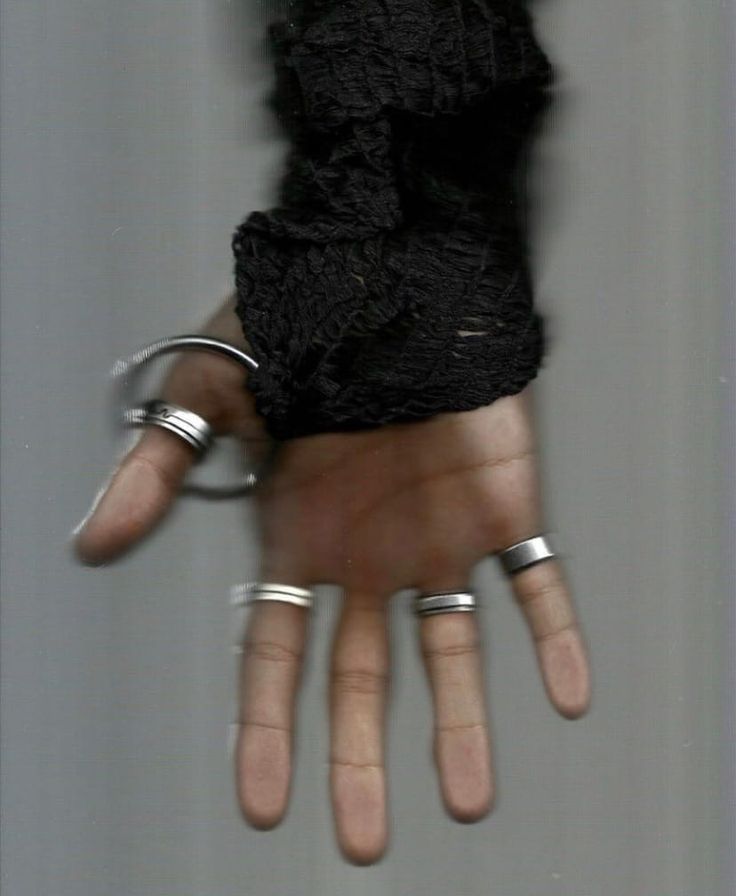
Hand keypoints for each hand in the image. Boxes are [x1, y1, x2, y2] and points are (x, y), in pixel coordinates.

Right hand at [74, 295, 590, 863]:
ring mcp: (437, 537)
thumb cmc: (300, 327)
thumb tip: (88, 544)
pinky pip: (537, 582)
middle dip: (359, 756)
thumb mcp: (212, 395)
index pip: (276, 652)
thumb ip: (158, 470)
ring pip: (450, 648)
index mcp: (299, 536)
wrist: (394, 276)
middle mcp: (367, 554)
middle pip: (361, 676)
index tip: (265, 803)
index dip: (268, 727)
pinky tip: (565, 695)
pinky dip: (554, 635)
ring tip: (465, 801)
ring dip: (460, 723)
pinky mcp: (504, 508)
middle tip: (360, 841)